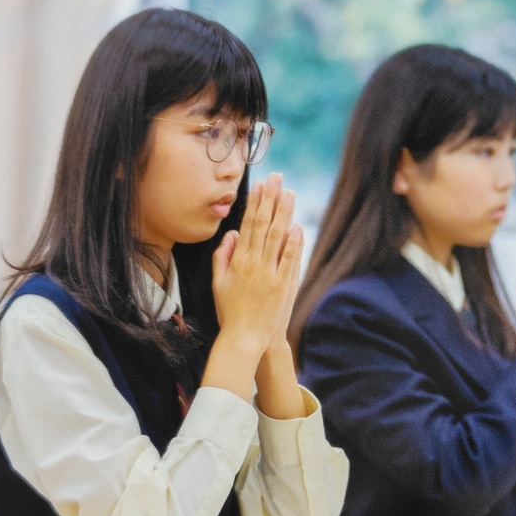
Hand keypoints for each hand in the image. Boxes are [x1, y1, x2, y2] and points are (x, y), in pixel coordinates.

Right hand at [211, 172, 301, 358]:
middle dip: (271, 199)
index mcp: (238, 261)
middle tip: (277, 177)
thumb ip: (222, 256)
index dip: (254, 203)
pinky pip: (289, 259)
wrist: (245, 338)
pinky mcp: (284, 285)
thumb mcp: (218, 283)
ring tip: (290, 193)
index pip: (247, 224)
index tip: (260, 184)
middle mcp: (253, 264)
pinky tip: (298, 225)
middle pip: (263, 224)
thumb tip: (231, 234)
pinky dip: (294, 242)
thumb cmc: (230, 311)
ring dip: (284, 213)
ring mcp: (270, 274)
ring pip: (277, 237)